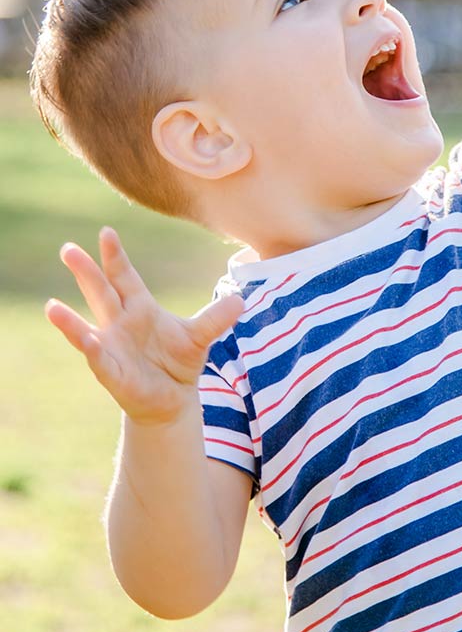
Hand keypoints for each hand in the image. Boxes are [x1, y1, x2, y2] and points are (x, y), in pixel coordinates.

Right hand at [45, 227, 243, 426]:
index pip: (124, 276)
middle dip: (86, 272)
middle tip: (68, 249)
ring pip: (89, 328)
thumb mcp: (200, 335)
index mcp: (139, 307)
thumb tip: (241, 299)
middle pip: (101, 293)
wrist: (173, 399)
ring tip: (51, 307)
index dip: (115, 256)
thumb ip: (216, 317)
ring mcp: (113, 348)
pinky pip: (99, 361)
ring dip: (70, 321)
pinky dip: (91, 351)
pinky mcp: (113, 373)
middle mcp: (120, 323)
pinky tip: (84, 341)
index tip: (106, 232)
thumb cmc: (179, 361)